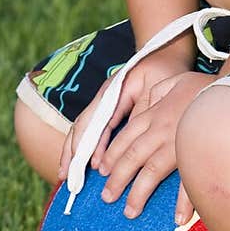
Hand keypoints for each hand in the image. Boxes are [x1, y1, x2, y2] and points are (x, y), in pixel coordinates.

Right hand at [55, 48, 191, 187]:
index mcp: (114, 90)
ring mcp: (103, 101)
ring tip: (65, 174)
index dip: (92, 145)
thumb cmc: (164, 71)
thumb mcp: (157, 89)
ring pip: (81, 128)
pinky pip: (90, 128)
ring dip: (72, 151)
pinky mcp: (107, 108)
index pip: (97, 121)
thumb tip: (128, 138)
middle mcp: (103, 96)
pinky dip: (82, 146)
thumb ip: (142, 112)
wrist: (164, 53)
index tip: (90, 167)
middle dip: (72, 153)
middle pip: (82, 125)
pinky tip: (78, 162)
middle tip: (66, 177)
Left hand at [93, 69, 207, 222]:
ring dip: (138, 194)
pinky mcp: (197, 157)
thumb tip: (149, 101)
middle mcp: (161, 131)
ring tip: (129, 212)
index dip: (112, 155)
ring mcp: (178, 145)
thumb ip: (158, 92)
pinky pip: (187, 183)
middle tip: (107, 197)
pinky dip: (183, 203)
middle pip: (132, 157)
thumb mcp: (175, 81)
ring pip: (151, 172)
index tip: (103, 171)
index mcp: (155, 114)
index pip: (126, 137)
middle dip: (117, 179)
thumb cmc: (206, 86)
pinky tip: (177, 219)